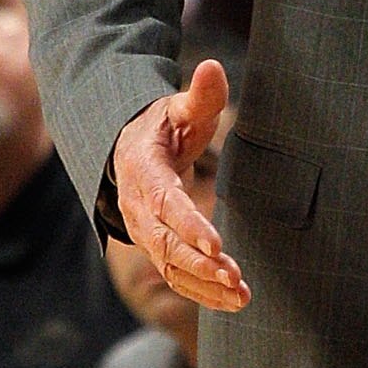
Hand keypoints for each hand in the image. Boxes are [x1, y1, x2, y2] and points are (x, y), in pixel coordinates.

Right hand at [112, 60, 248, 314]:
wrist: (126, 150)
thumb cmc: (160, 126)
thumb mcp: (178, 108)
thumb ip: (199, 95)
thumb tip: (213, 67)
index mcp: (142, 171)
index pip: (164, 202)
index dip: (187, 223)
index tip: (216, 243)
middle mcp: (137, 209)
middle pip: (165, 244)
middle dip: (200, 265)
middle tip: (235, 278)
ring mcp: (143, 233)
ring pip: (170, 267)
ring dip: (204, 285)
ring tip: (241, 296)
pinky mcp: (155, 248)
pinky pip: (176, 276)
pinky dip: (202, 291)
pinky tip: (232, 300)